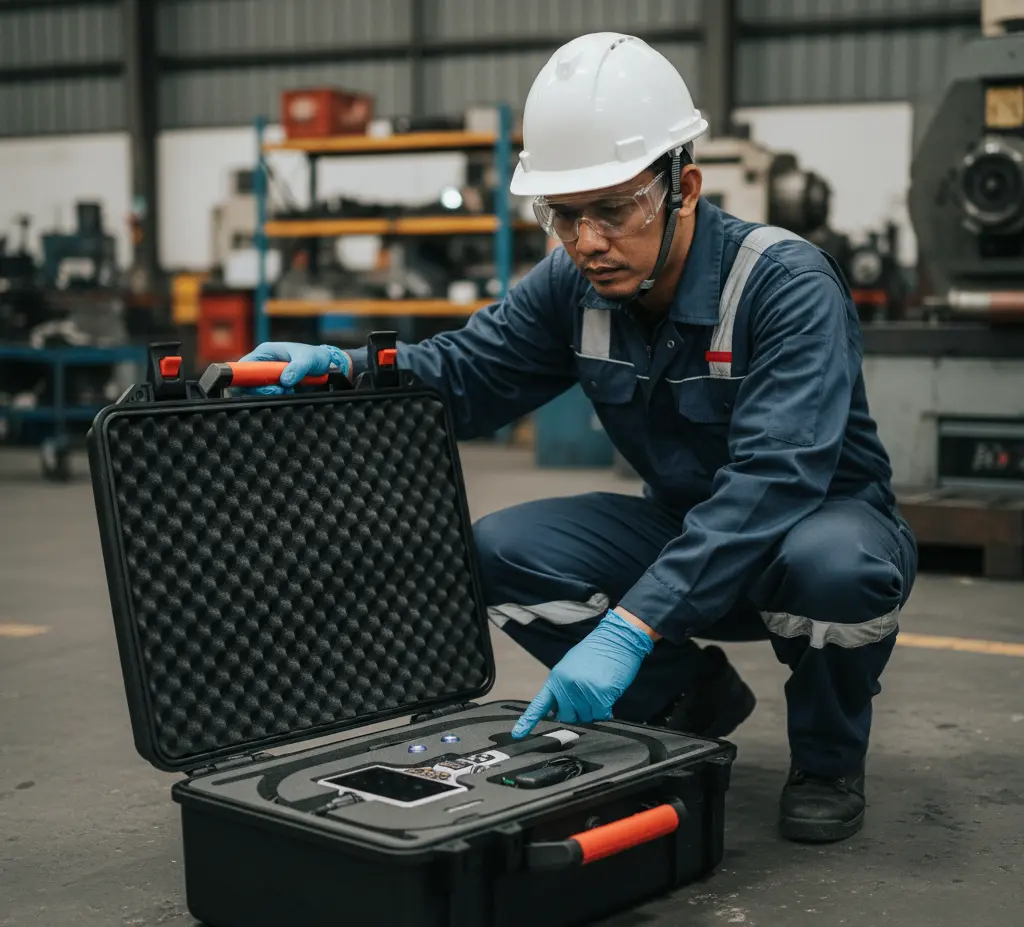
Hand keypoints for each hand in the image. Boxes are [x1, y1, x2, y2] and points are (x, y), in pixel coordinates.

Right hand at [236, 342, 351, 393]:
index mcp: (265, 353)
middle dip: (261, 390)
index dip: (245, 377)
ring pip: (258, 391)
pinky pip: (269, 395)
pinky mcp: (275, 386)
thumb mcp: (308, 359)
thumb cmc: (315, 356)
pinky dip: (278, 397)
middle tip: (280, 390)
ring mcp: (269, 376)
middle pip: (247, 382)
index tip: (262, 385)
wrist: (326, 365)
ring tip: (288, 390)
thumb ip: (298, 368)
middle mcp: (263, 364)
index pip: (244, 365)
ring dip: (271, 394)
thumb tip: (285, 380)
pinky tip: (291, 392)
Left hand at [511, 610, 654, 737]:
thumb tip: (556, 710)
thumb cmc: (595, 652)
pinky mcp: (600, 694)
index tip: (518, 734)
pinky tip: (608, 693)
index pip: (539, 703)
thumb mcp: (571, 666)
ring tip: (598, 688)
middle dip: (577, 711)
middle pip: (567, 716)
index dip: (528, 720)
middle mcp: (567, 685)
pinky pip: (601, 714)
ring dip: (594, 709)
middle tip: (587, 695)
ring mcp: (583, 690)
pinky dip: (606, 709)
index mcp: (556, 678)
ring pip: (586, 717)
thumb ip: (562, 687)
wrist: (616, 638)